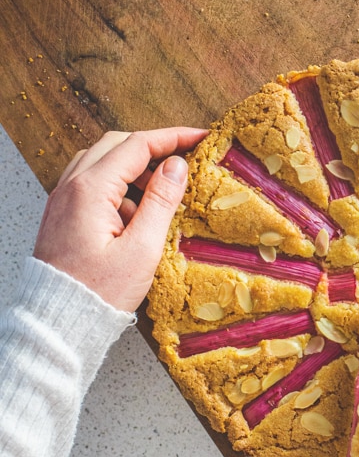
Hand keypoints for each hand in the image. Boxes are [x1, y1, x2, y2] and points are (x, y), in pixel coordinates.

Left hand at [33, 127, 206, 312]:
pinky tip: (135, 213)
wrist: (59, 319)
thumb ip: (160, 202)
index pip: (136, 145)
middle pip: (116, 144)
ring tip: (162, 192)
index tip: (200, 138)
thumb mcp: (141, 249)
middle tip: (185, 159)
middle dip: (153, 147)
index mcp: (91, 189)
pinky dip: (118, 186)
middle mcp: (71, 186)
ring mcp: (64, 198)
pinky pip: (92, 183)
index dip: (172, 137)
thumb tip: (177, 166)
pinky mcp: (64, 214)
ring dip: (135, 167)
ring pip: (102, 161)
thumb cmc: (98, 292)